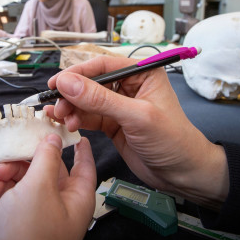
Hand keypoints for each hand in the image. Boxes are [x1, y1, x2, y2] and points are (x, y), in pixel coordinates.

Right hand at [0, 134, 95, 239]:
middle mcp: (61, 208)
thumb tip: (52, 139)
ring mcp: (40, 219)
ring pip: (29, 183)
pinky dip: (3, 189)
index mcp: (77, 199)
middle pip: (51, 170)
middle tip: (14, 147)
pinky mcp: (18, 227)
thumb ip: (46, 160)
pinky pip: (14, 198)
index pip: (84, 164)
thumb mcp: (38, 189)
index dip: (78, 145)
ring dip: (12, 172)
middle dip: (31, 157)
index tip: (71, 129)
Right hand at [44, 56, 228, 208]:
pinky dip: (75, 119)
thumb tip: (68, 83)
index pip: (103, 65)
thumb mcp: (136, 117)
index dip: (77, 73)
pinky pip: (88, 116)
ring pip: (86, 100)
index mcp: (141, 72)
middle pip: (91, 81)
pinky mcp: (112, 123)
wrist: (183, 174)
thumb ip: (101, 100)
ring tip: (60, 118)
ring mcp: (119, 105)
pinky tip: (65, 123)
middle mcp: (129, 85)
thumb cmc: (172, 140)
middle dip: (71, 93)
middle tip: (56, 106)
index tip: (56, 83)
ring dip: (71, 107)